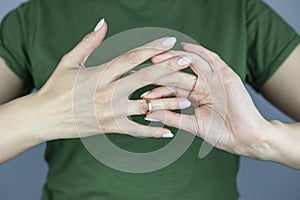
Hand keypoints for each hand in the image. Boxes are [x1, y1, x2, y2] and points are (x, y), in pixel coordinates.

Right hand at [30, 20, 191, 140]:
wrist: (43, 117)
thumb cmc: (56, 87)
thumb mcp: (70, 61)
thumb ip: (89, 42)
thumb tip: (103, 23)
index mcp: (100, 74)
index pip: (131, 57)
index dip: (152, 48)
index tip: (170, 43)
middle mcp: (107, 93)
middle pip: (144, 78)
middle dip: (168, 69)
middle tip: (187, 63)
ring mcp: (110, 112)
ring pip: (145, 107)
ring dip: (168, 104)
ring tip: (187, 100)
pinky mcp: (110, 128)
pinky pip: (136, 131)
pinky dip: (152, 132)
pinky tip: (168, 131)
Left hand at [142, 43, 270, 158]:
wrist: (246, 138)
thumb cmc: (222, 134)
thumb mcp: (193, 125)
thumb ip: (172, 118)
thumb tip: (148, 114)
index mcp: (194, 97)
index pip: (171, 89)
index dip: (157, 88)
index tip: (141, 90)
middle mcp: (202, 85)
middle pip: (177, 73)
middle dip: (160, 71)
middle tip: (143, 68)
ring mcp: (213, 78)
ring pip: (190, 63)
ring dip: (174, 59)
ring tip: (157, 58)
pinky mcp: (225, 74)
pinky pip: (210, 59)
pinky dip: (198, 52)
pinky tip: (183, 48)